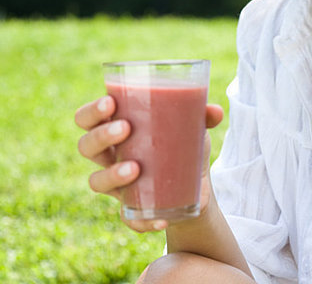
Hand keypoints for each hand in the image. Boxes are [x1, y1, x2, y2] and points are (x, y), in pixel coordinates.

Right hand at [75, 96, 222, 231]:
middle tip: (126, 128)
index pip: (86, 119)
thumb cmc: (182, 141)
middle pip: (86, 147)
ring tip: (135, 168)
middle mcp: (109, 156)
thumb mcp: (191, 126)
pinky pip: (128, 218)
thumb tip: (215, 111)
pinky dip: (142, 219)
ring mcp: (117, 184)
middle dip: (101, 136)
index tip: (111, 102)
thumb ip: (200, 115)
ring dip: (112, 175)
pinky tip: (160, 217)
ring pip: (96, 182)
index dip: (91, 112)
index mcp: (114, 127)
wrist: (195, 183)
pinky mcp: (132, 209)